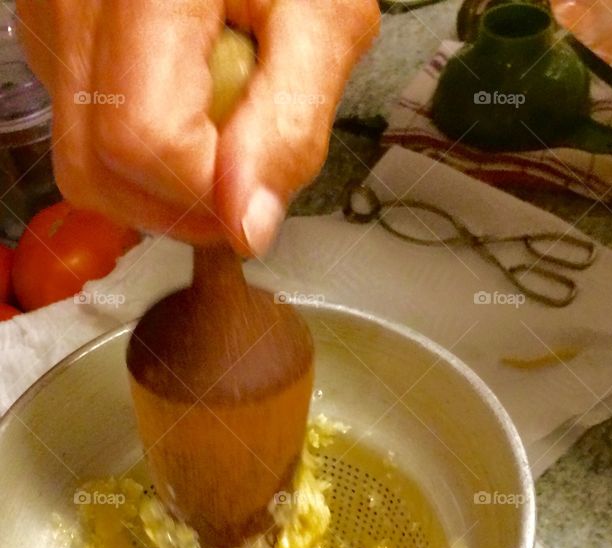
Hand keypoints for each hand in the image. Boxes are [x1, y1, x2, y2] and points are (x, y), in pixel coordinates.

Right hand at [15, 0, 378, 253]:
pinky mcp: (55, 32)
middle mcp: (75, 1)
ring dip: (159, 192)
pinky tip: (189, 117)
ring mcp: (52, 16)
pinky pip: (82, 130)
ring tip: (222, 148)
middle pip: (94, 171)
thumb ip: (291, 128)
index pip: (141, 142)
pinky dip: (139, 155)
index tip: (257, 193)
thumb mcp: (325, 25)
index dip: (206, 194)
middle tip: (243, 190)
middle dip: (179, 209)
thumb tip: (249, 225)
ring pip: (82, 164)